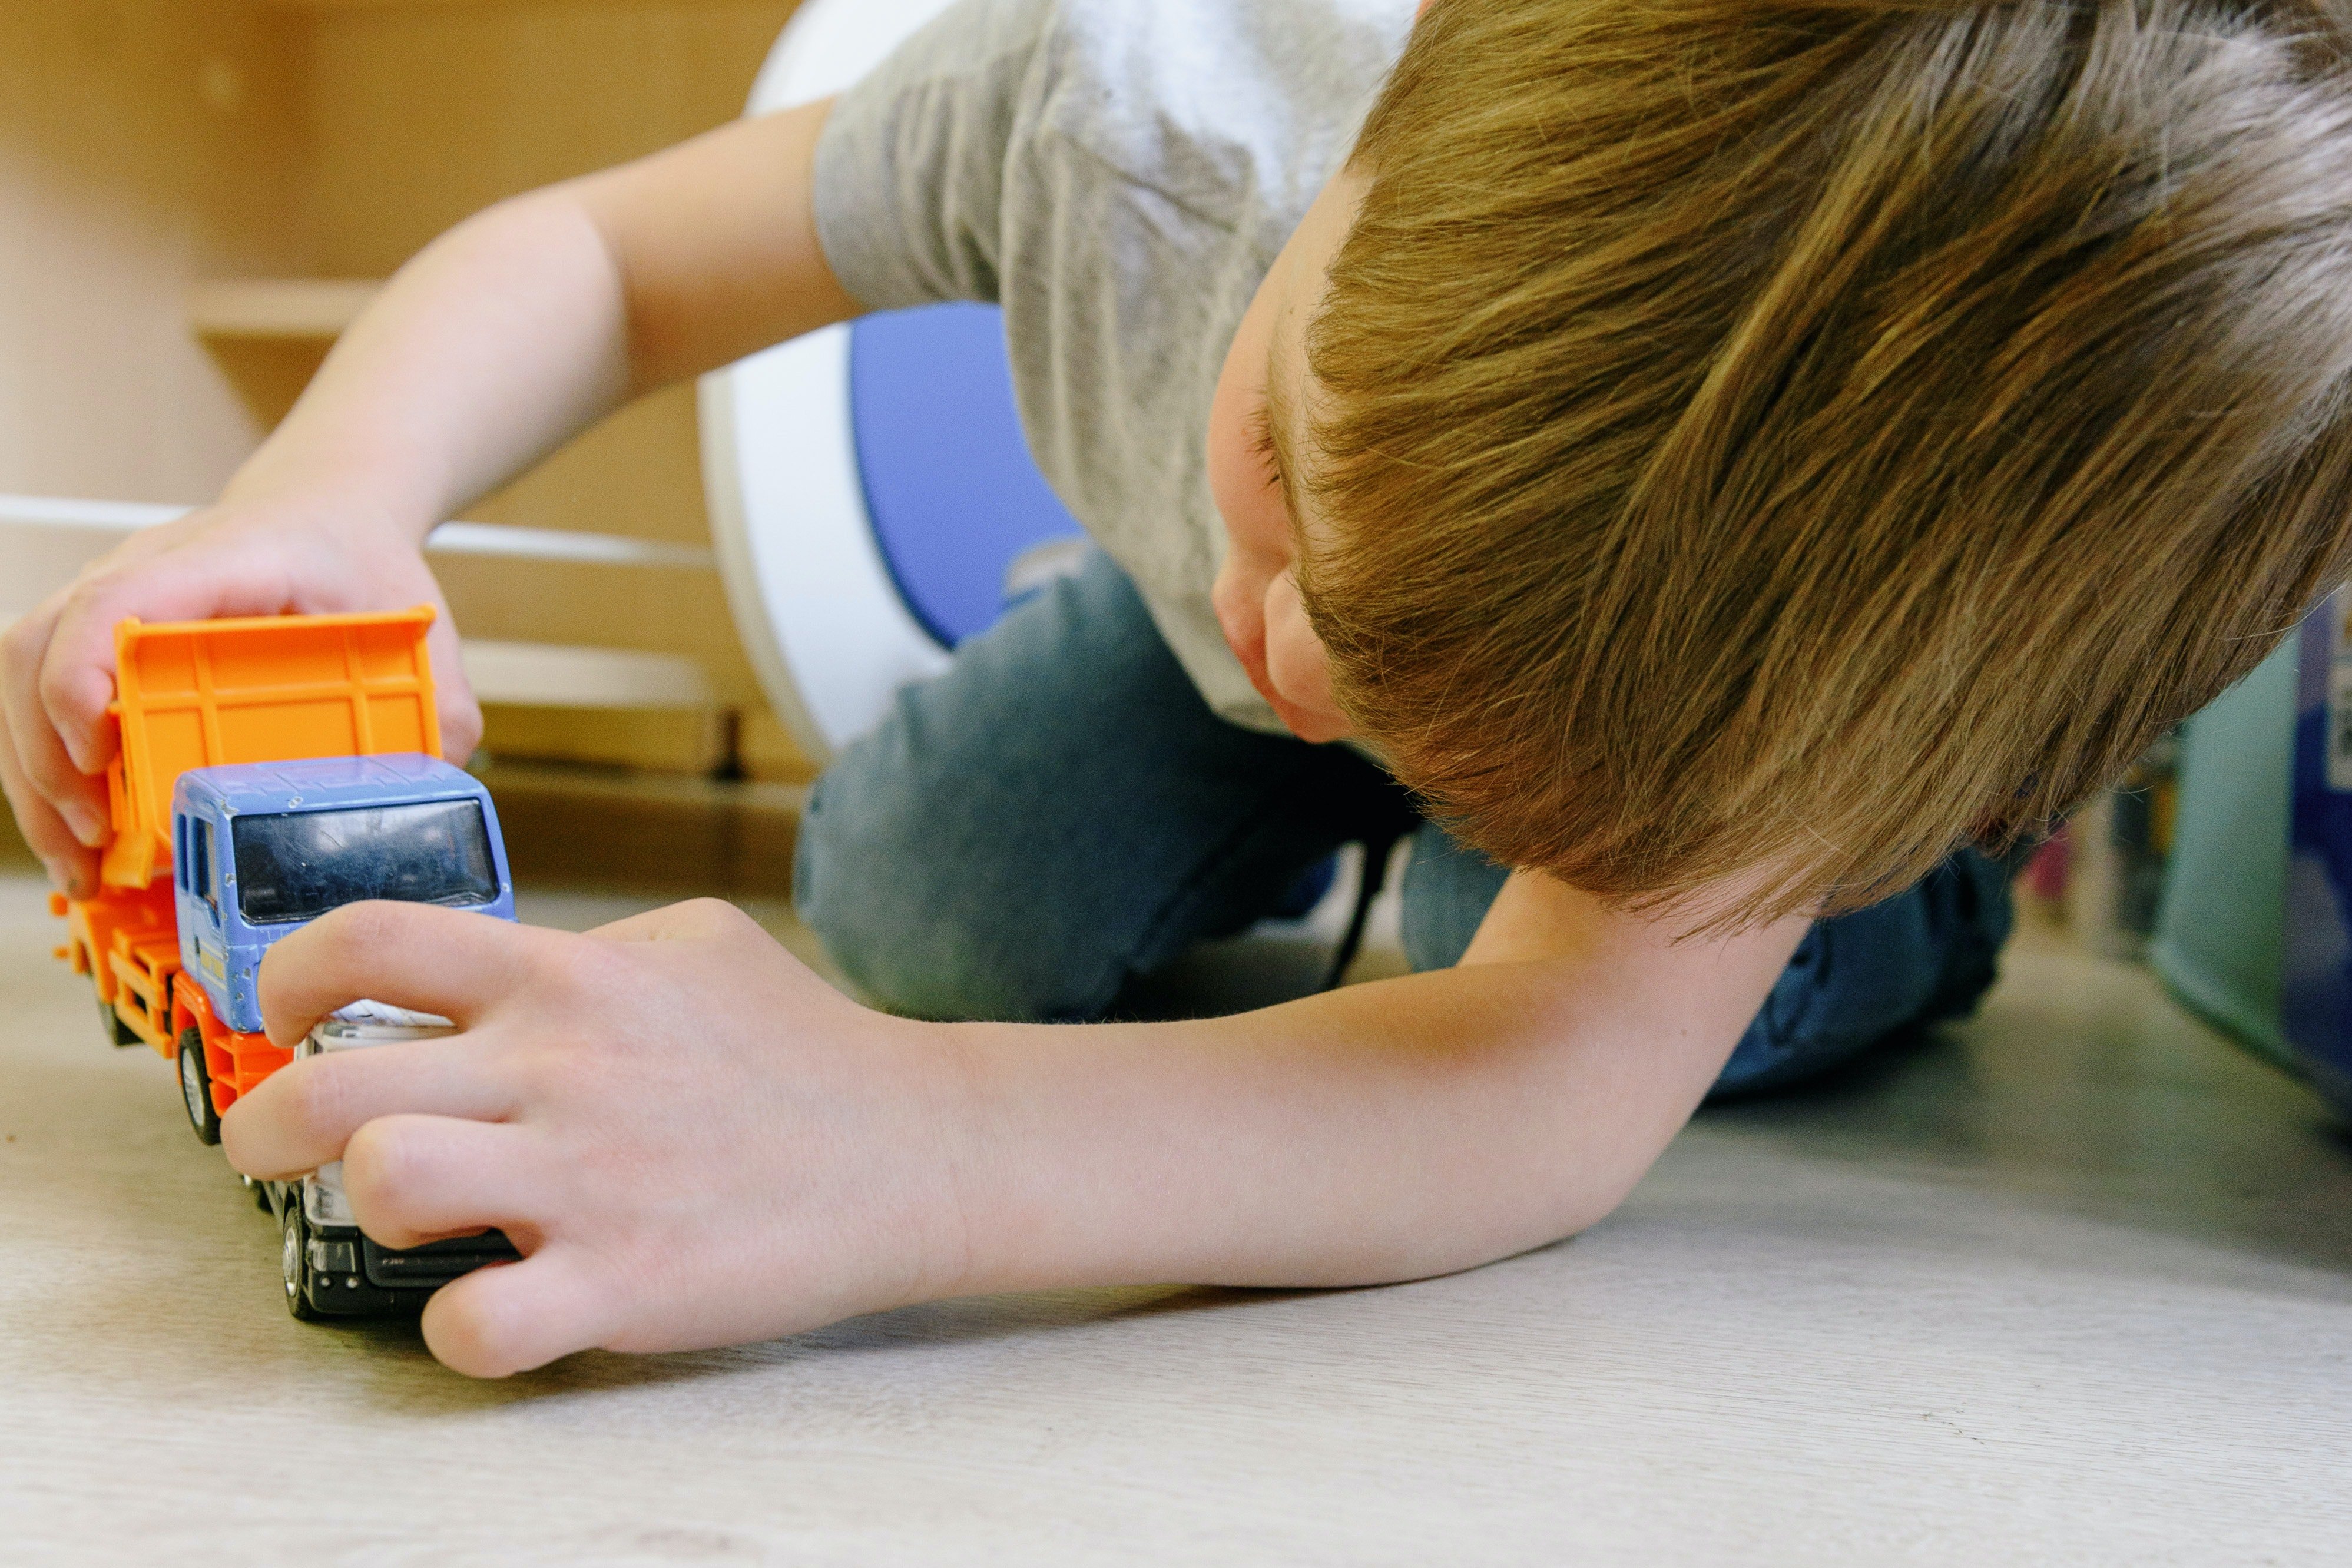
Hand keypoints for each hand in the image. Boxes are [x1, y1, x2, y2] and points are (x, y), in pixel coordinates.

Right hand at [0, 495, 477, 895]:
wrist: (326, 515)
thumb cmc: (358, 565)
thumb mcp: (415, 627)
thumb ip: (437, 708)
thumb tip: (431, 790)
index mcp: (224, 558)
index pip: (124, 597)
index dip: (86, 673)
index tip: (98, 754)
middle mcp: (144, 570)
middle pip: (43, 646)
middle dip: (49, 754)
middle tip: (94, 840)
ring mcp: (108, 599)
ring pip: (20, 676)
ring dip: (37, 776)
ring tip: (81, 862)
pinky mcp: (98, 636)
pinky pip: (38, 697)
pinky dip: (47, 771)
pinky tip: (82, 839)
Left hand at [220, 898, 976, 1377]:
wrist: (921, 1148)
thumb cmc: (802, 1048)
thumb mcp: (698, 946)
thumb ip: (584, 949)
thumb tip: (487, 972)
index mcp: (569, 977)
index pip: (369, 939)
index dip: (288, 976)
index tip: (285, 1015)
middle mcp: (561, 1067)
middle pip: (328, 1086)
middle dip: (263, 1128)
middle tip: (275, 1149)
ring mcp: (589, 1179)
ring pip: (385, 1189)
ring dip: (367, 1213)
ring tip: (408, 1220)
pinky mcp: (625, 1283)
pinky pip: (475, 1327)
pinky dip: (458, 1330)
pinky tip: (490, 1308)